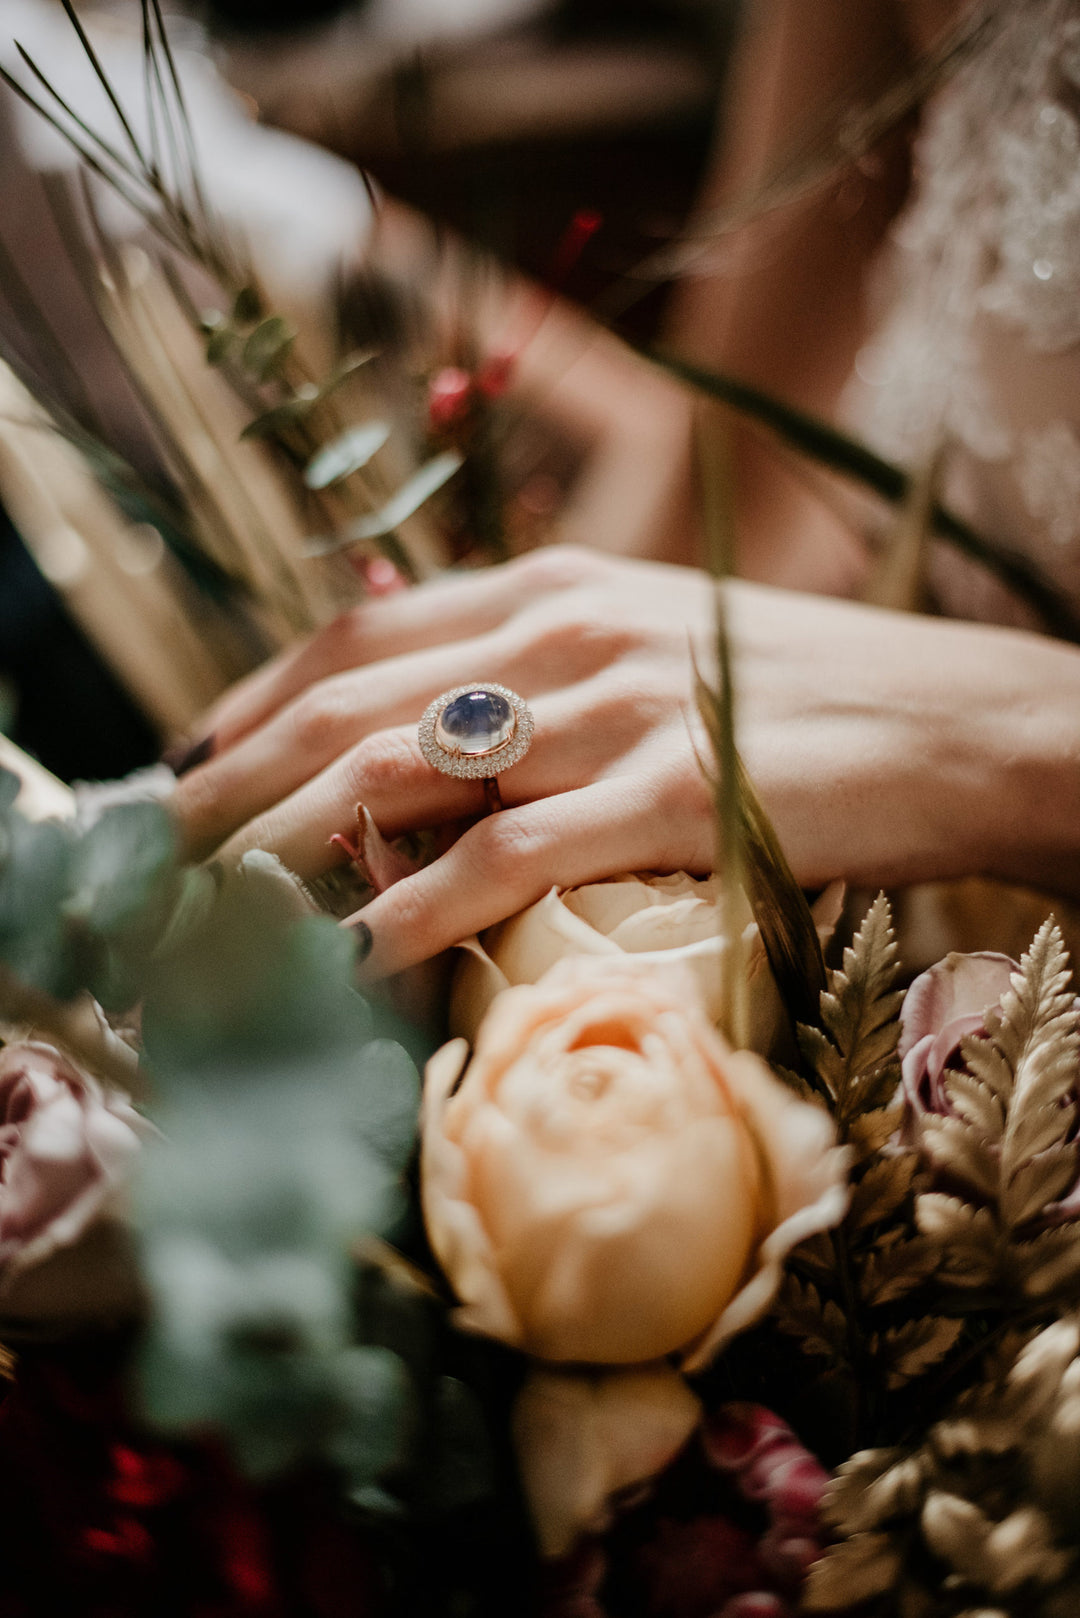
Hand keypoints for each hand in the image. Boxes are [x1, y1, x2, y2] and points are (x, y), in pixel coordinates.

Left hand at [172, 548, 1079, 973]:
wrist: (965, 718)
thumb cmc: (811, 695)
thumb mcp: (661, 646)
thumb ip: (550, 673)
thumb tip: (444, 733)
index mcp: (556, 587)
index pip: (356, 632)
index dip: (252, 699)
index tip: (191, 762)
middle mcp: (563, 632)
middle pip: (345, 704)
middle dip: (230, 786)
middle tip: (157, 859)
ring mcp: (613, 710)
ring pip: (397, 776)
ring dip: (286, 853)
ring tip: (212, 921)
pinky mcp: (671, 794)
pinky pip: (505, 860)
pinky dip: (410, 910)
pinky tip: (348, 959)